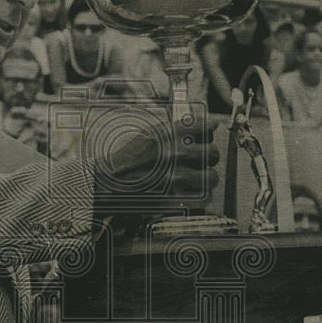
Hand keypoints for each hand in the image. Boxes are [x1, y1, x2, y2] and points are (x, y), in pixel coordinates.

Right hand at [93, 109, 218, 205]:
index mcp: (170, 134)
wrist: (109, 182)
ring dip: (208, 178)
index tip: (206, 135)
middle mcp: (177, 153)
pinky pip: (203, 197)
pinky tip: (194, 192)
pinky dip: (201, 196)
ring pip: (212, 177)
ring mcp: (178, 176)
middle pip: (212, 153)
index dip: (208, 132)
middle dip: (209, 157)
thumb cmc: (126, 159)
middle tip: (202, 160)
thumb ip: (173, 130)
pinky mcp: (176, 197)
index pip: (205, 126)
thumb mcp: (148, 135)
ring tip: (200, 178)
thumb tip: (198, 125)